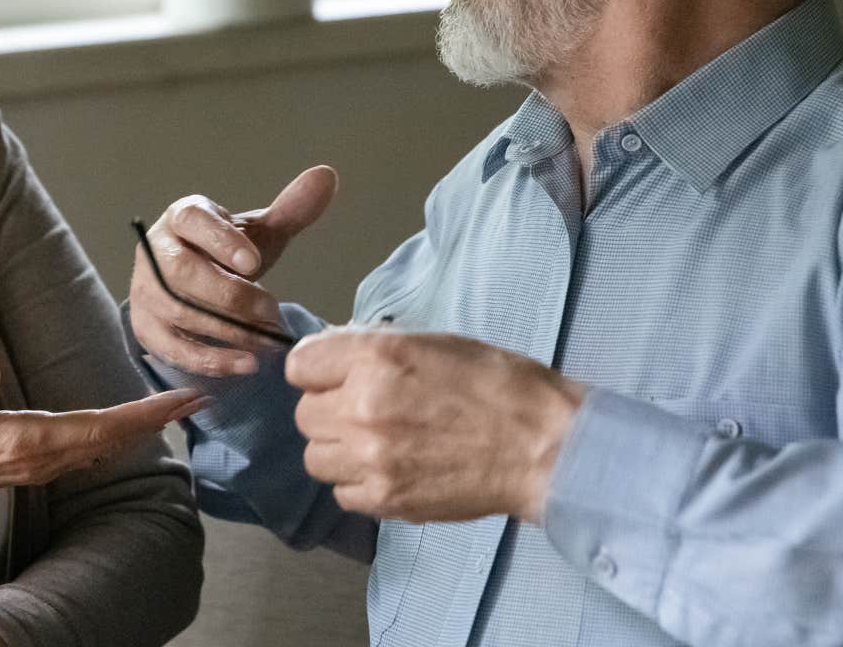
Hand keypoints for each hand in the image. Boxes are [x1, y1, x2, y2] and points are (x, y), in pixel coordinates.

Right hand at [0, 355, 206, 513]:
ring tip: (178, 408)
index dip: (145, 413)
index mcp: (28, 439)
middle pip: (115, 438)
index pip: (101, 425)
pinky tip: (131, 429)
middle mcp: (43, 458)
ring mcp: (40, 467)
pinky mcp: (34, 466)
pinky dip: (119, 436)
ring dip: (143, 428)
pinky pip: (90, 452)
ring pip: (106, 447)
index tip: (182, 400)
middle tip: (201, 398)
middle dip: (159, 419)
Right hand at [127, 165, 337, 375]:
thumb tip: (327, 176)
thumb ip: (290, 209)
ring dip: (225, 332)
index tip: (256, 263)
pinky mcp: (146, 328)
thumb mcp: (259, 232)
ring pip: (176, 312)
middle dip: (229, 295)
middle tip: (272, 310)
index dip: (221, 241)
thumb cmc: (226, 255)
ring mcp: (145, 292)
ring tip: (267, 343)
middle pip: (181, 273)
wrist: (193, 284)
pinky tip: (245, 365)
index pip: (193, 222)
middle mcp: (155, 251)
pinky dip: (209, 360)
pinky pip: (172, 348)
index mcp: (182, 217)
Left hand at [286, 328, 586, 522]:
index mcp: (375, 358)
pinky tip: (391, 470)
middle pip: (305, 414)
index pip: (301, 364)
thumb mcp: (432, 343)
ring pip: (316, 457)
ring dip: (339, 450)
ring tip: (378, 444)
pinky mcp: (385, 499)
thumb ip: (374, 351)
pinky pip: (341, 493)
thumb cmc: (497, 386)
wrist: (541, 446)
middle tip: (366, 411)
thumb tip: (334, 361)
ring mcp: (370, 459)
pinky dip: (359, 483)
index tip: (337, 376)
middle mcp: (362, 407)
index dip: (320, 370)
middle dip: (330, 410)